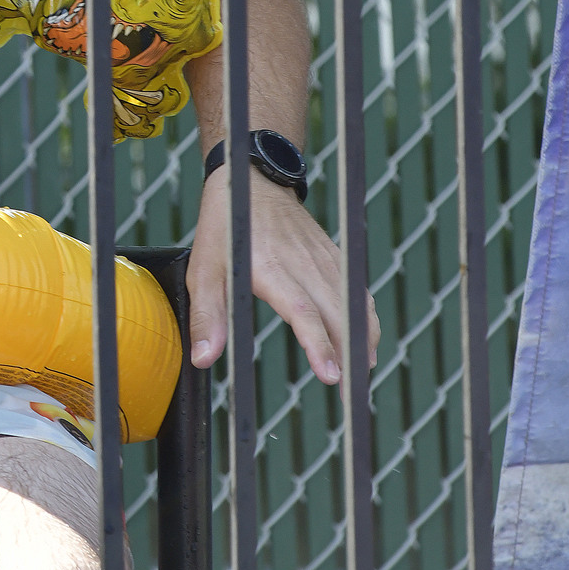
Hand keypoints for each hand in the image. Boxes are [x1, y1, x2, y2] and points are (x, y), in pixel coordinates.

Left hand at [184, 169, 378, 387]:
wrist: (251, 180)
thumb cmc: (224, 228)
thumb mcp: (204, 270)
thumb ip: (206, 316)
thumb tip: (204, 359)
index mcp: (272, 268)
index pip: (303, 312)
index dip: (319, 346)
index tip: (332, 375)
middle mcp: (304, 263)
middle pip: (337, 312)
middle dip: (350, 351)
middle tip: (353, 389)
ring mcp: (322, 257)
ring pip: (353, 301)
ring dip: (362, 335)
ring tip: (362, 368)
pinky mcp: (332, 253)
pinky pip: (355, 287)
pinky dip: (364, 314)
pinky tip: (364, 337)